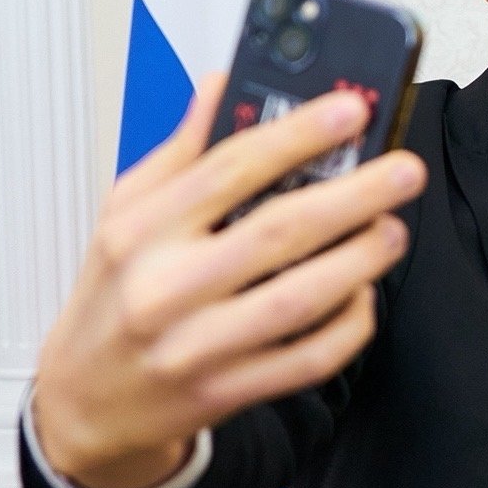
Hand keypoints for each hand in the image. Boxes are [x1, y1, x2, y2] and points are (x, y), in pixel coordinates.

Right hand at [31, 74, 426, 487]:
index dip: (298, 135)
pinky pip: (307, 359)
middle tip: (403, 171)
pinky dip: (348, 325)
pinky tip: (362, 294)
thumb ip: (180, 151)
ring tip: (391, 229)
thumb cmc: (111, 300)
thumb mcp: (124, 215)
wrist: (84, 405)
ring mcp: (196, 346)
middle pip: (276, 232)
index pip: (229, 169)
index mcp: (140, 231)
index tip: (351, 110)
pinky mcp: (226, 392)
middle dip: (354, 195)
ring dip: (360, 260)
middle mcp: (165, 287)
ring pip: (298, 299)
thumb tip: (222, 83)